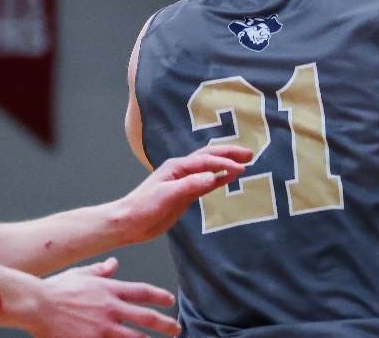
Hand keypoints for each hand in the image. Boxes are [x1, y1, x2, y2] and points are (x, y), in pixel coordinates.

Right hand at [30, 258, 180, 337]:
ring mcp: (103, 328)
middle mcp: (111, 308)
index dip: (160, 297)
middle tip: (176, 329)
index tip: (170, 301)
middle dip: (165, 324)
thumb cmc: (55, 289)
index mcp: (110, 290)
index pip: (143, 292)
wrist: (37, 304)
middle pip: (146, 318)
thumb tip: (113, 263)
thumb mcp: (81, 274)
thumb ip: (100, 271)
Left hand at [112, 146, 253, 242]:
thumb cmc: (143, 207)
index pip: (206, 161)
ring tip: (244, 162)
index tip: (241, 168)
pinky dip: (219, 178)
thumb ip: (190, 185)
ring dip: (226, 163)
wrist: (128, 223)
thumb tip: (214, 176)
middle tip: (250, 154)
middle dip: (229, 154)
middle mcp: (182, 170)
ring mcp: (184, 181)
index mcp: (177, 166)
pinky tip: (229, 178)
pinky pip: (206, 183)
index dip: (224, 163)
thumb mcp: (167, 196)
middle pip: (209, 157)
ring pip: (209, 167)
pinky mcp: (185, 194)